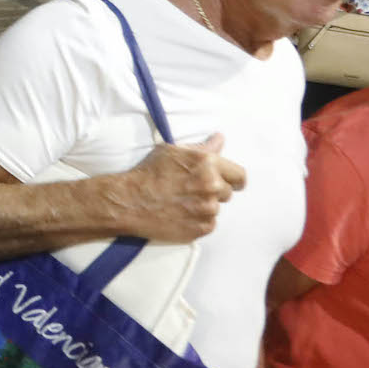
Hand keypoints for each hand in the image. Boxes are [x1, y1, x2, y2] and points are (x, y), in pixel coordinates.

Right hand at [117, 135, 245, 242]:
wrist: (129, 201)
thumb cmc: (148, 173)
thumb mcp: (172, 152)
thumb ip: (202, 148)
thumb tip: (220, 139)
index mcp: (207, 164)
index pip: (239, 175)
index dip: (233, 179)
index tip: (228, 182)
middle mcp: (212, 186)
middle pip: (228, 193)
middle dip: (214, 192)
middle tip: (192, 191)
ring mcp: (208, 209)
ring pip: (216, 208)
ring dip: (204, 206)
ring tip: (181, 203)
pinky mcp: (202, 228)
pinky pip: (208, 224)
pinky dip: (197, 221)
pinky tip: (180, 214)